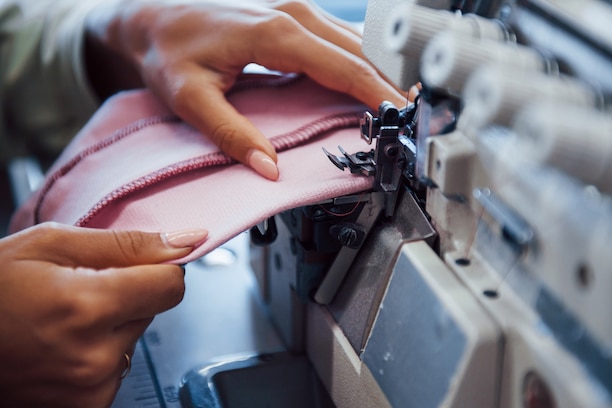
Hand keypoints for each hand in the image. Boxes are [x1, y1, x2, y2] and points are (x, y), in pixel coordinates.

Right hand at [0, 222, 206, 407]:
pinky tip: (62, 344)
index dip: (159, 268)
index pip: (171, 285)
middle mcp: (95, 355)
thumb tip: (186, 240)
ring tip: (63, 319)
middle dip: (128, 294)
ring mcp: (90, 387)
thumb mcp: (50, 245)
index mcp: (88, 306)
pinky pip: (116, 367)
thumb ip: (126, 243)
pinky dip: (99, 353)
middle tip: (79, 289)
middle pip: (152, 310)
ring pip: (135, 338)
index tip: (142, 262)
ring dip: (112, 325)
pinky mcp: (86, 406)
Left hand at [84, 0, 408, 179]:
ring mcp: (295, 9)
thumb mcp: (188, 97)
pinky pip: (340, 39)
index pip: (343, 67)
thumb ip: (230, 133)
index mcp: (274, 33)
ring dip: (380, 72)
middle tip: (415, 119)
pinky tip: (370, 84)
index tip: (403, 117)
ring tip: (402, 106)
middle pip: (360, 51)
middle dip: (392, 84)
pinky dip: (360, 63)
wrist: (150, 13)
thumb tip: (270, 168)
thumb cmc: (167, 50)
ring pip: (355, 42)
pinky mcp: (293, 15)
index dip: (378, 93)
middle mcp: (293, 14)